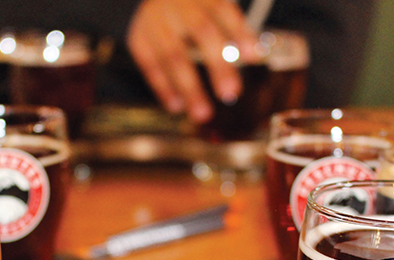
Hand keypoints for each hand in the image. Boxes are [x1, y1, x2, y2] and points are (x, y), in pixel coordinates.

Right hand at [126, 0, 259, 122]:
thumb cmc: (192, 9)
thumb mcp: (211, 8)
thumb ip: (231, 30)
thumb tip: (254, 57)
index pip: (223, 10)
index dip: (239, 32)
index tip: (253, 56)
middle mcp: (179, 6)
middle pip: (201, 33)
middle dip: (217, 65)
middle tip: (230, 93)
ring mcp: (156, 22)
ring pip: (174, 56)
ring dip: (189, 88)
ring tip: (202, 113)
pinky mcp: (138, 38)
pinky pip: (151, 66)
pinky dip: (164, 88)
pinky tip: (177, 106)